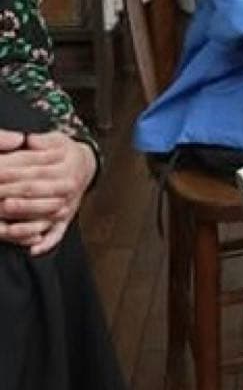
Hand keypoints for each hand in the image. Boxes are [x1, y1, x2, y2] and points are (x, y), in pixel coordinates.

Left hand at [0, 131, 95, 253]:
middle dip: (11, 195)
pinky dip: (46, 243)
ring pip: (44, 217)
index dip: (12, 172)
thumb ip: (41, 141)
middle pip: (35, 192)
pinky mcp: (65, 220)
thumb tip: (28, 140)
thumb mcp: (57, 140)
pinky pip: (56, 234)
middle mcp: (67, 188)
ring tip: (4, 228)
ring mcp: (66, 206)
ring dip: (24, 222)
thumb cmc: (65, 152)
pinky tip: (32, 250)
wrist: (86, 166)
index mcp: (64, 167)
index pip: (34, 170)